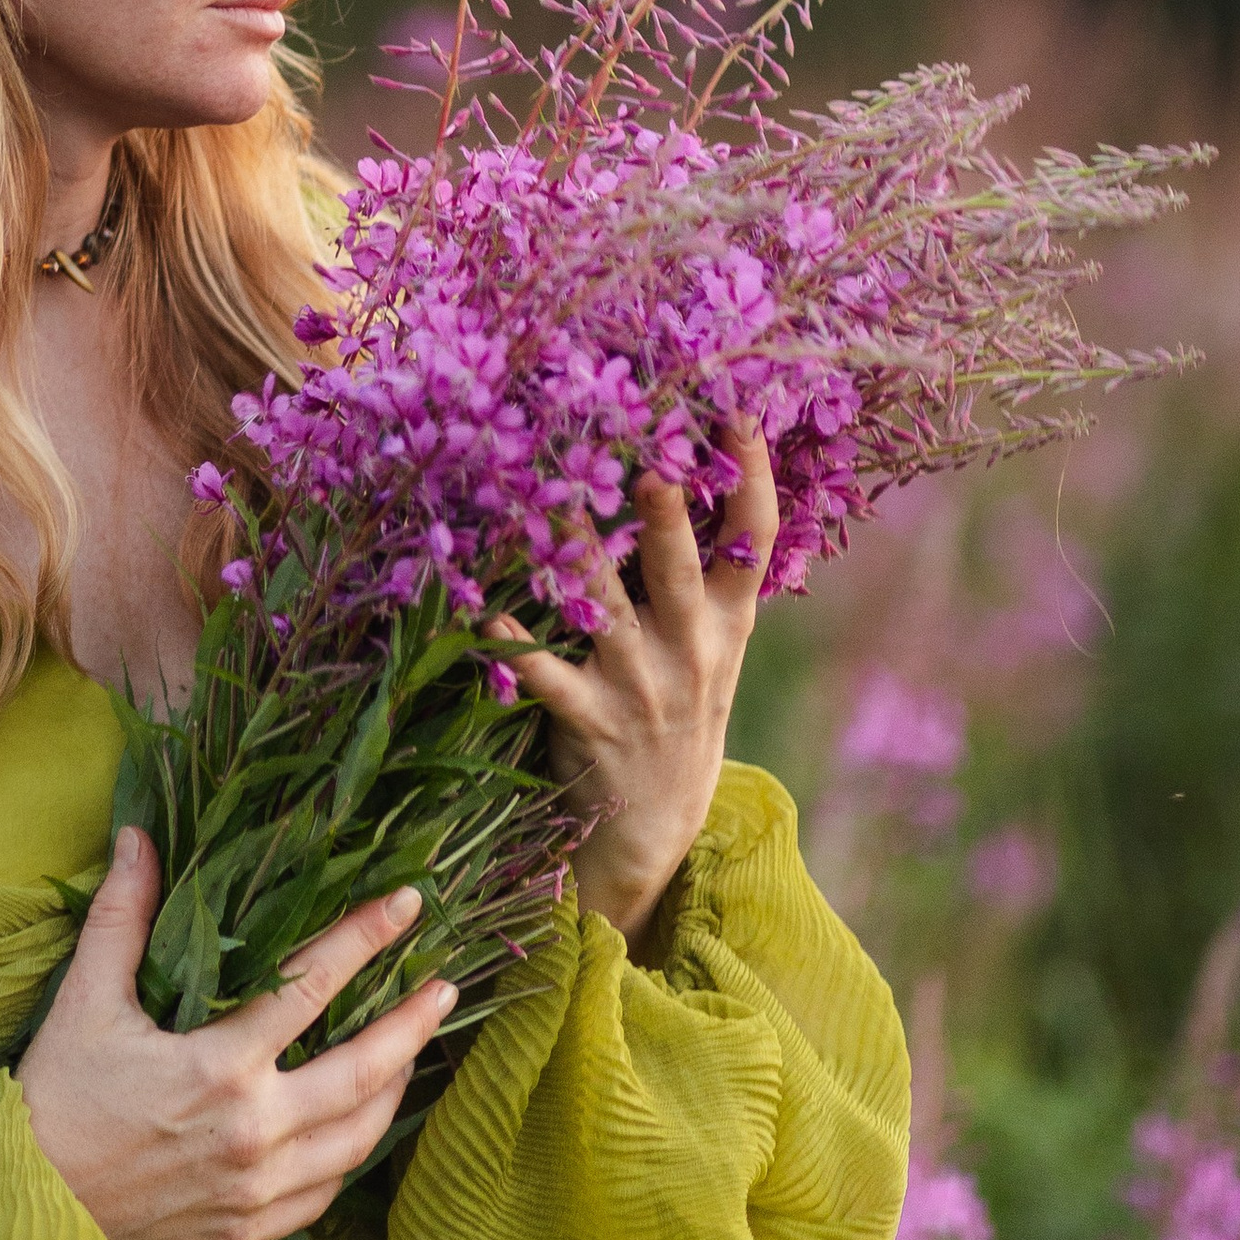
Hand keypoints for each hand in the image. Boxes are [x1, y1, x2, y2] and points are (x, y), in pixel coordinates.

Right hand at [16, 830, 457, 1239]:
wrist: (28, 1204)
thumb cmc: (58, 1094)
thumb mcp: (86, 998)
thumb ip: (121, 916)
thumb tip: (141, 838)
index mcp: (219, 1067)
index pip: (312, 987)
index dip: (365, 938)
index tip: (407, 904)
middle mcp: (253, 1131)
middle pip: (363, 1072)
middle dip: (413, 1025)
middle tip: (447, 987)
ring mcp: (258, 1187)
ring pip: (358, 1139)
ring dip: (395, 1089)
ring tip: (417, 1051)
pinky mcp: (249, 1227)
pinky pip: (328, 1193)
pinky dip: (355, 1153)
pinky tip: (363, 1126)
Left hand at [491, 418, 777, 951]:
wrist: (657, 831)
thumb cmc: (677, 709)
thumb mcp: (713, 645)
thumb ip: (706, 573)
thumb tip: (690, 464)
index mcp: (728, 621)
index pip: (755, 537)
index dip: (751, 473)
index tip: (739, 407)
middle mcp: (692, 648)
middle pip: (682, 566)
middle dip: (667, 513)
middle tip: (650, 456)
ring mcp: (640, 685)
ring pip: (605, 607)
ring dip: (573, 554)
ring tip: (542, 497)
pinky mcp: (588, 721)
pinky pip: (545, 674)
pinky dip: (513, 644)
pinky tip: (484, 615)